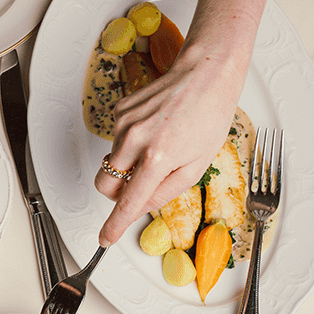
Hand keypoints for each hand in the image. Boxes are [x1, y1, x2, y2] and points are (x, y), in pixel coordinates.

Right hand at [94, 43, 246, 244]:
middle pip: (105, 184)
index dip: (115, 224)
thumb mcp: (197, 164)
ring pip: (111, 161)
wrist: (205, 74)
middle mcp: (135, 139)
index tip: (105, 238)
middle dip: (117, 192)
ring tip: (158, 145)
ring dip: (128, 163)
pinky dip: (130, 142)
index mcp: (158, 157)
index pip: (128, 201)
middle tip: (139, 185)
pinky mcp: (119, 111)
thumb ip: (166, 190)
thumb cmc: (208, 116)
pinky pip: (116, 139)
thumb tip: (141, 205)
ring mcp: (124, 123)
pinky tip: (153, 129)